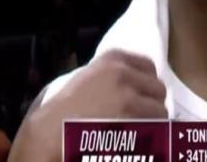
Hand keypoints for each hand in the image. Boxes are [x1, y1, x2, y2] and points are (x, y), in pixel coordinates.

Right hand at [8, 50, 167, 161]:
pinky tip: (136, 145)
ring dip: (153, 124)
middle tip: (140, 118)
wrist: (45, 141)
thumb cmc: (57, 114)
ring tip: (138, 135)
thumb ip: (108, 77)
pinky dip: (151, 141)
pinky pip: (156, 134)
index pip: (148, 66)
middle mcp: (125, 76)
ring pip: (161, 113)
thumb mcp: (82, 80)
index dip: (146, 83)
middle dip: (151, 104)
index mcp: (112, 60)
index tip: (142, 95)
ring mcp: (131, 101)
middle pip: (158, 90)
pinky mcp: (135, 126)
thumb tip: (131, 84)